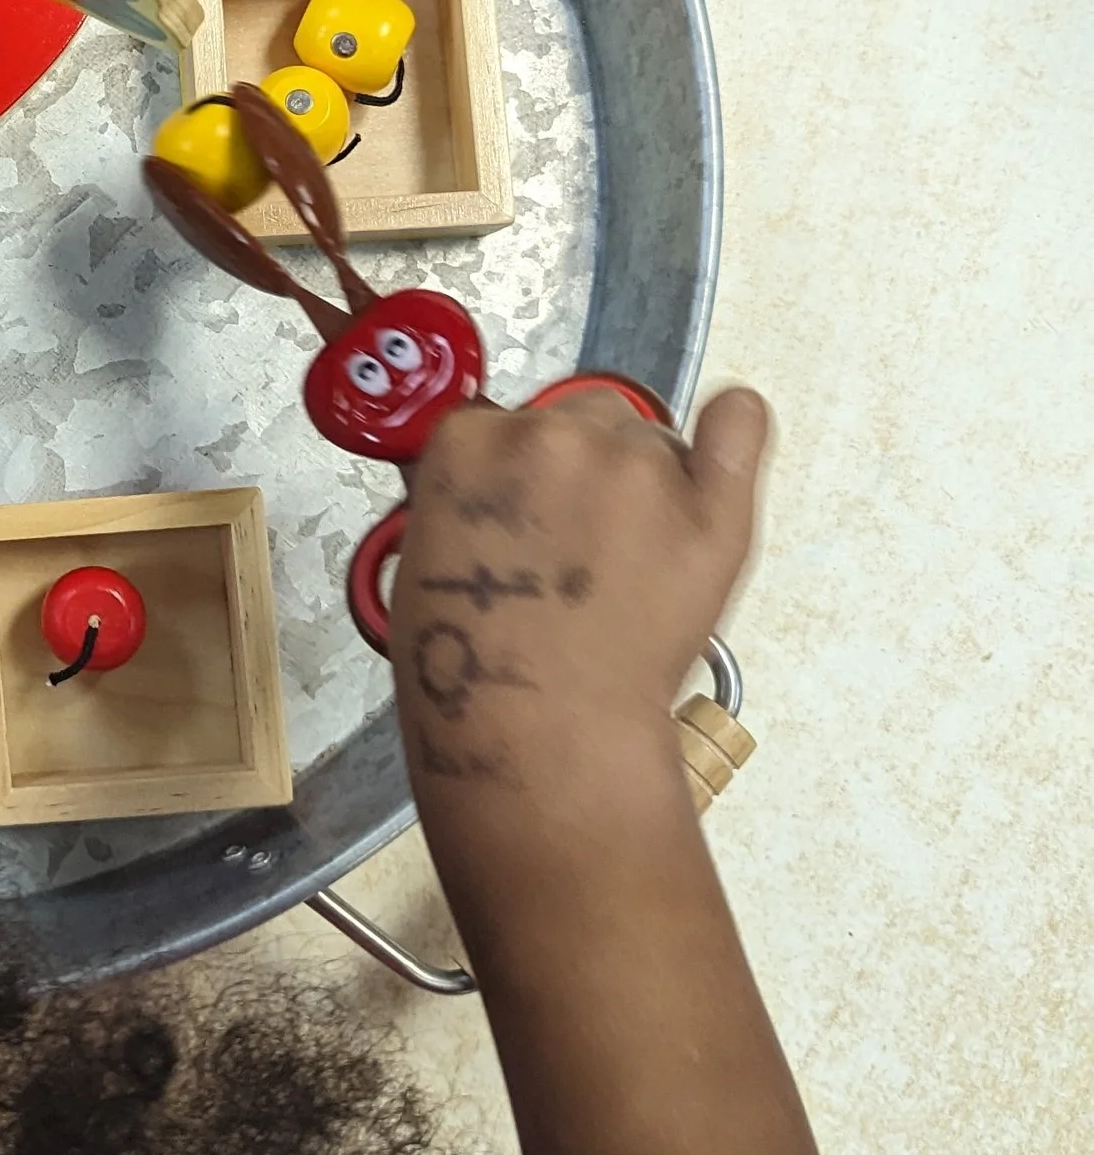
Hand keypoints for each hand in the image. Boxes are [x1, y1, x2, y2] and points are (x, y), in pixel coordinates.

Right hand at [390, 386, 768, 790]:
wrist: (542, 736)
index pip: (500, 422)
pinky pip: (739, 422)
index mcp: (467, 446)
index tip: (518, 516)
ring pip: (647, 437)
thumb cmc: (471, 674)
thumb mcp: (415, 562)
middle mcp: (551, 435)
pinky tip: (719, 452)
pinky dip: (731, 429)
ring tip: (628, 564)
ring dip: (641, 481)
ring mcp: (636, 465)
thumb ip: (457, 494)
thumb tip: (490, 478)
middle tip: (575, 550)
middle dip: (578, 471)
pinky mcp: (713, 504)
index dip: (512, 473)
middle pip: (578, 418)